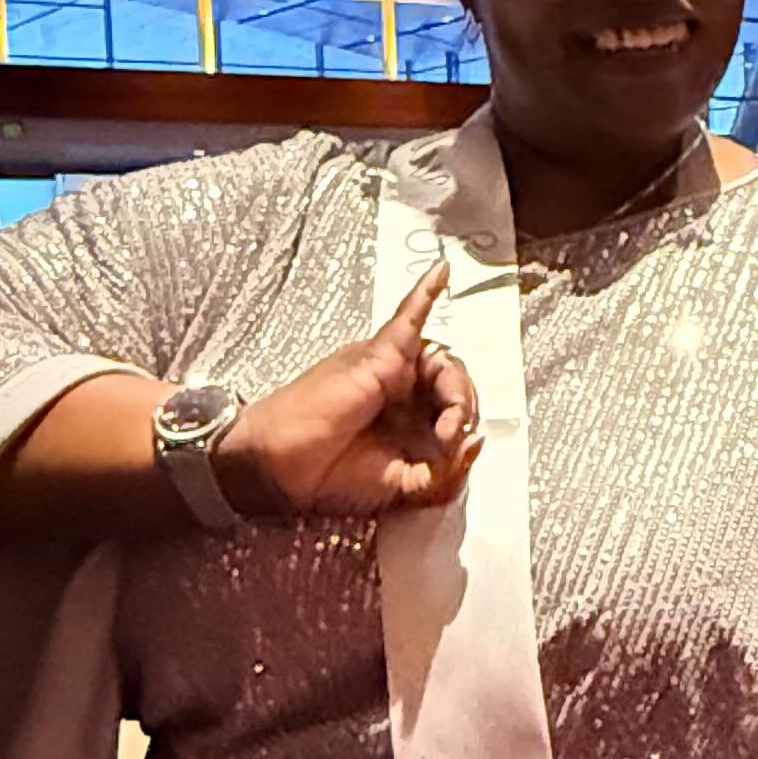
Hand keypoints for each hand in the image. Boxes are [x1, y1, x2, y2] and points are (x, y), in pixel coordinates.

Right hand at [215, 268, 479, 520]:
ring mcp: (389, 368)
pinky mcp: (376, 354)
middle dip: (461, 409)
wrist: (281, 468)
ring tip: (446, 421)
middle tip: (448, 436)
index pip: (454, 409)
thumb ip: (441, 472)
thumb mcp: (401, 486)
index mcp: (408, 419)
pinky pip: (406, 318)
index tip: (451, 453)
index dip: (462, 430)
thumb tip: (475, 439)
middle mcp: (401, 389)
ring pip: (440, 361)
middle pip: (452, 383)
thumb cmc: (328, 474)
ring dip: (454, 388)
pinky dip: (424, 294)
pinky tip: (441, 272)